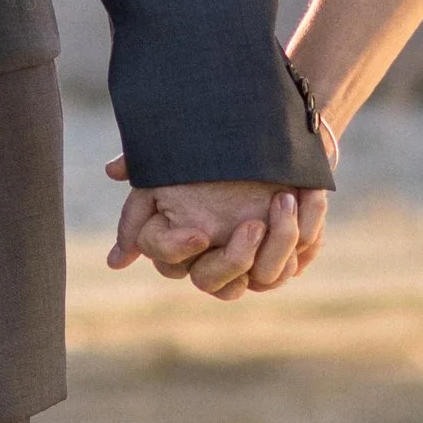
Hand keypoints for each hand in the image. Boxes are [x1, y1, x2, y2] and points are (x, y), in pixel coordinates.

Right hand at [103, 164, 328, 297]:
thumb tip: (111, 172)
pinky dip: (310, 228)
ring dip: (282, 240)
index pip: (176, 266)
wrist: (272, 139)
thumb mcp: (176, 158)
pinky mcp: (294, 254)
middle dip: (239, 257)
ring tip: (289, 198)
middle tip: (256, 222)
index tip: (198, 233)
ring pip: (269, 276)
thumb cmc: (213, 154)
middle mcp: (219, 263)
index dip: (181, 252)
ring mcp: (258, 264)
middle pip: (219, 284)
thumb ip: (145, 163)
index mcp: (186, 248)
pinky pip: (302, 258)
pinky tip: (311, 195)